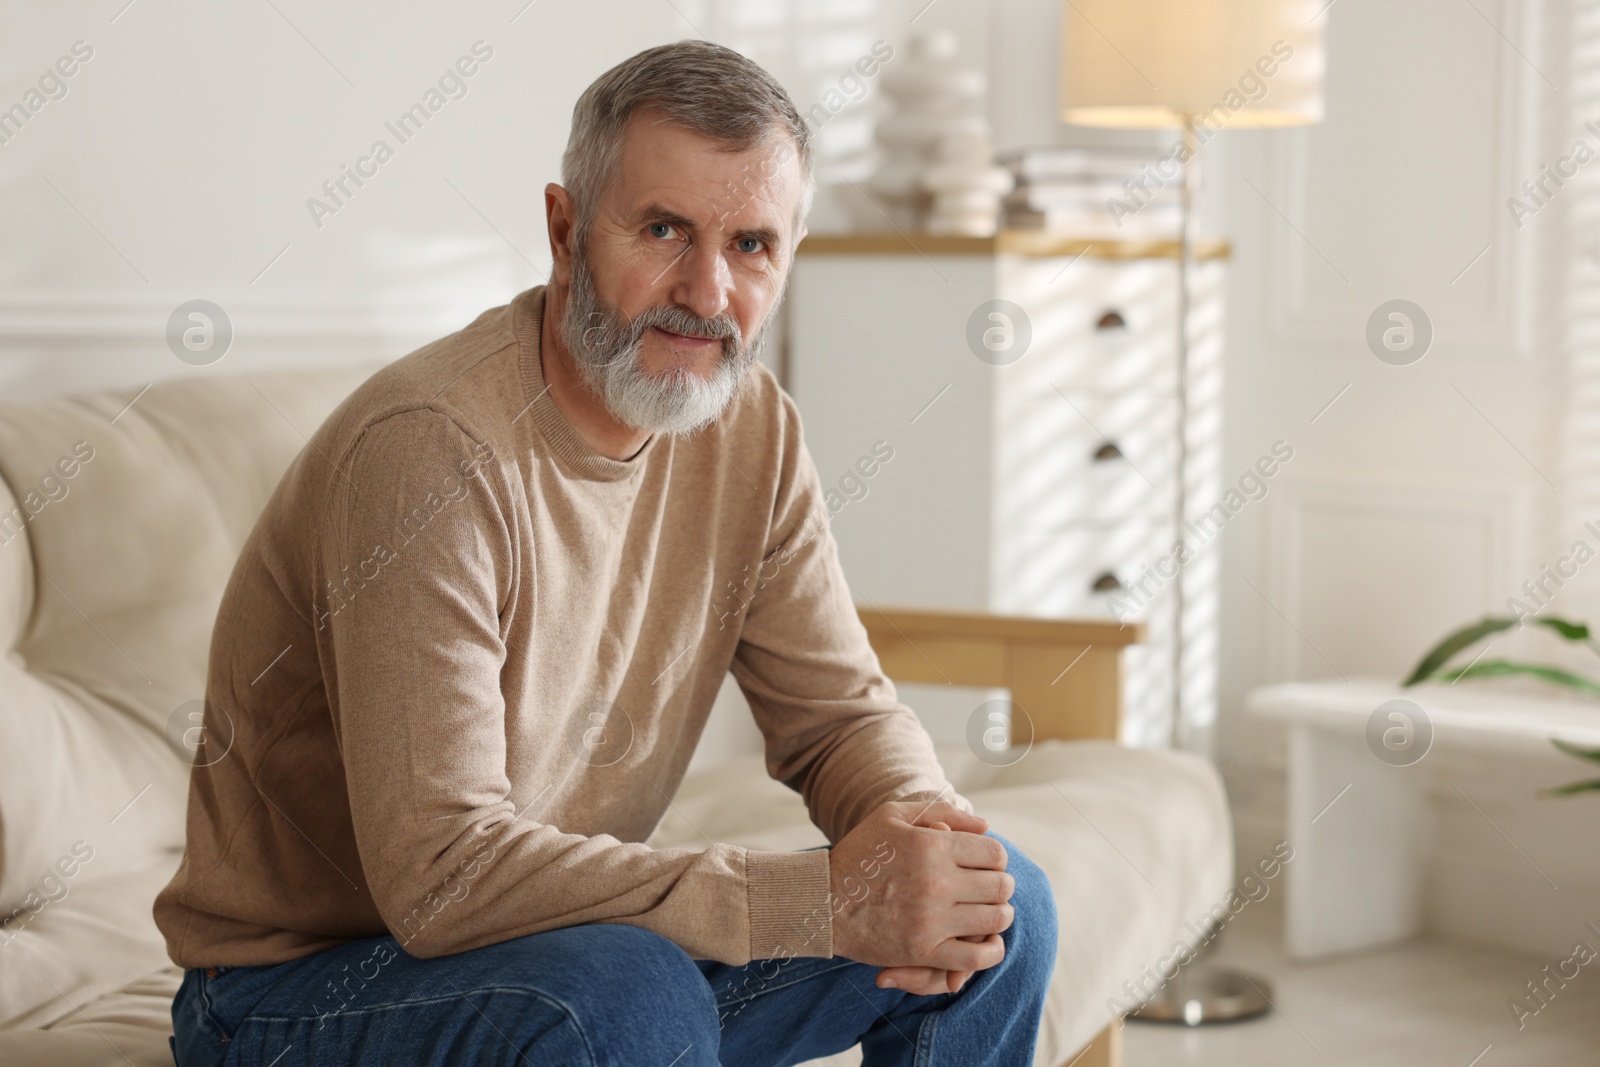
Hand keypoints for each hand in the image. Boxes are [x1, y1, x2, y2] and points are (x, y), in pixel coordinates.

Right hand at [828, 799, 1013, 993]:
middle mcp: (936, 882)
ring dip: (999, 915)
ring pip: (995, 920)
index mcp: (932, 845)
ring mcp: (931, 920)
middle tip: (990, 889)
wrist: (822, 902)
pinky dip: (991, 951)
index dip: (996, 859)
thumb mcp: (892, 815)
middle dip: (1001, 886)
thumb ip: (942, 812)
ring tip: (988, 913)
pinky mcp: (923, 952)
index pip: (994, 853)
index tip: (984, 865)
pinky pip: (976, 957)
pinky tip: (987, 942)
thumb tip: (986, 825)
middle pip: (1000, 886)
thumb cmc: (859, 854)